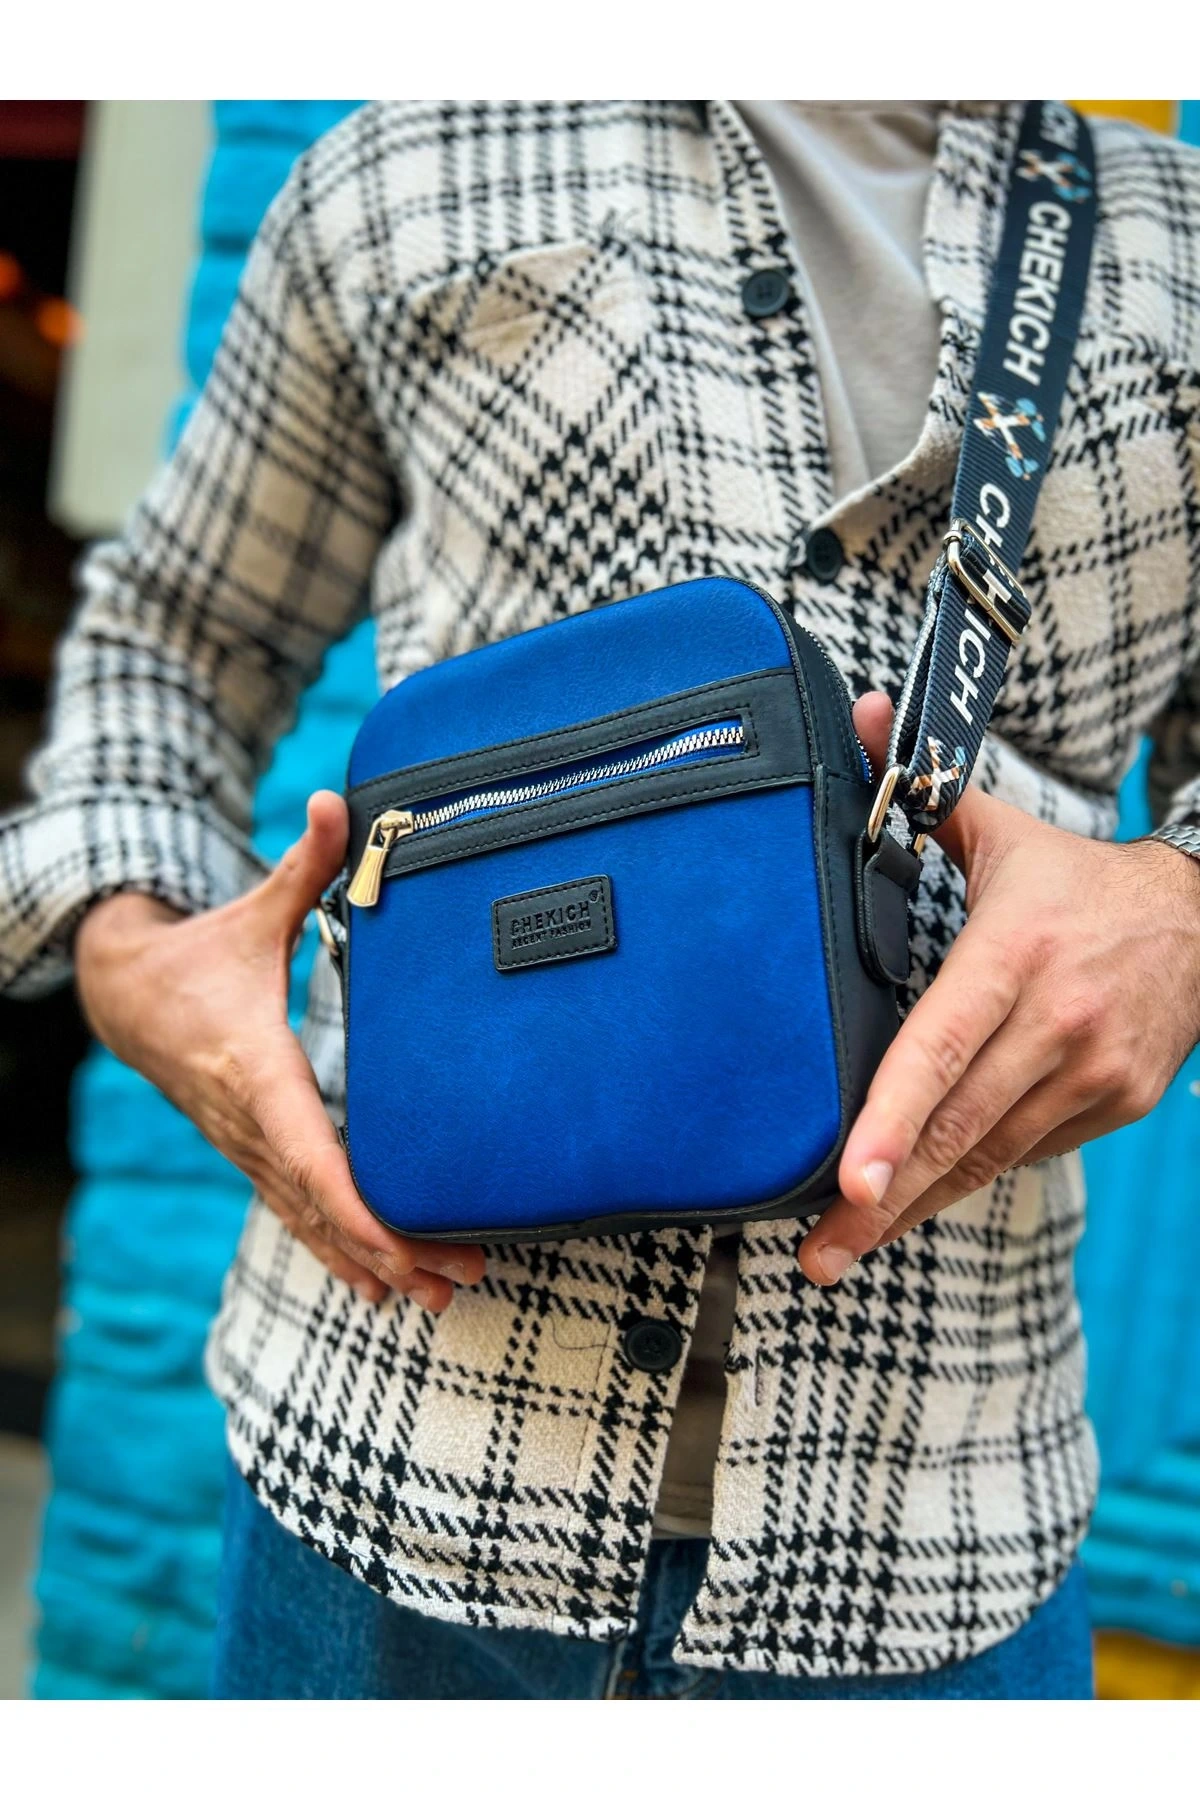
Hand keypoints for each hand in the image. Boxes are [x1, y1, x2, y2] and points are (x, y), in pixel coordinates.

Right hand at [75, 792, 484, 1311]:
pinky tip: (380, 1289)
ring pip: (311, 1221)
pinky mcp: (254, 1155)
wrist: (125, 994)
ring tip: (438, 1298)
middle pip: (322, 1202)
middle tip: (458, 1277)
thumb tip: (338, 799)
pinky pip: (297, 1215)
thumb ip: (305, 864)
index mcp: (255, 1068)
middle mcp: (250, 1123)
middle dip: (388, 1246)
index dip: (357, 1202)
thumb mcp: (250, 911)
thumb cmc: (200, 954)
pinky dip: (338, 1253)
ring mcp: (248, 1148)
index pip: (308, 1150)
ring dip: (372, 1263)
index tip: (405, 1241)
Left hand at [799, 694, 1199, 1285]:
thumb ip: (924, 787)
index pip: (944, 1044)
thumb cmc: (1077, 882)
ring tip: (844, 1248)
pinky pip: (1022, 1152)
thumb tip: (860, 714)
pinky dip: (966, 1175)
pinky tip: (913, 1198)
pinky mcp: (1114, 1105)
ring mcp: (1093, 1073)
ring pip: (987, 1156)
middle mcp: (1058, 1022)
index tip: (848, 1179)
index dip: (894, 1117)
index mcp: (1017, 953)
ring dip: (915, 1206)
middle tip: (817, 1253)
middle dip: (882, 1200)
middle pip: (958, 1126)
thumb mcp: (1003, 829)